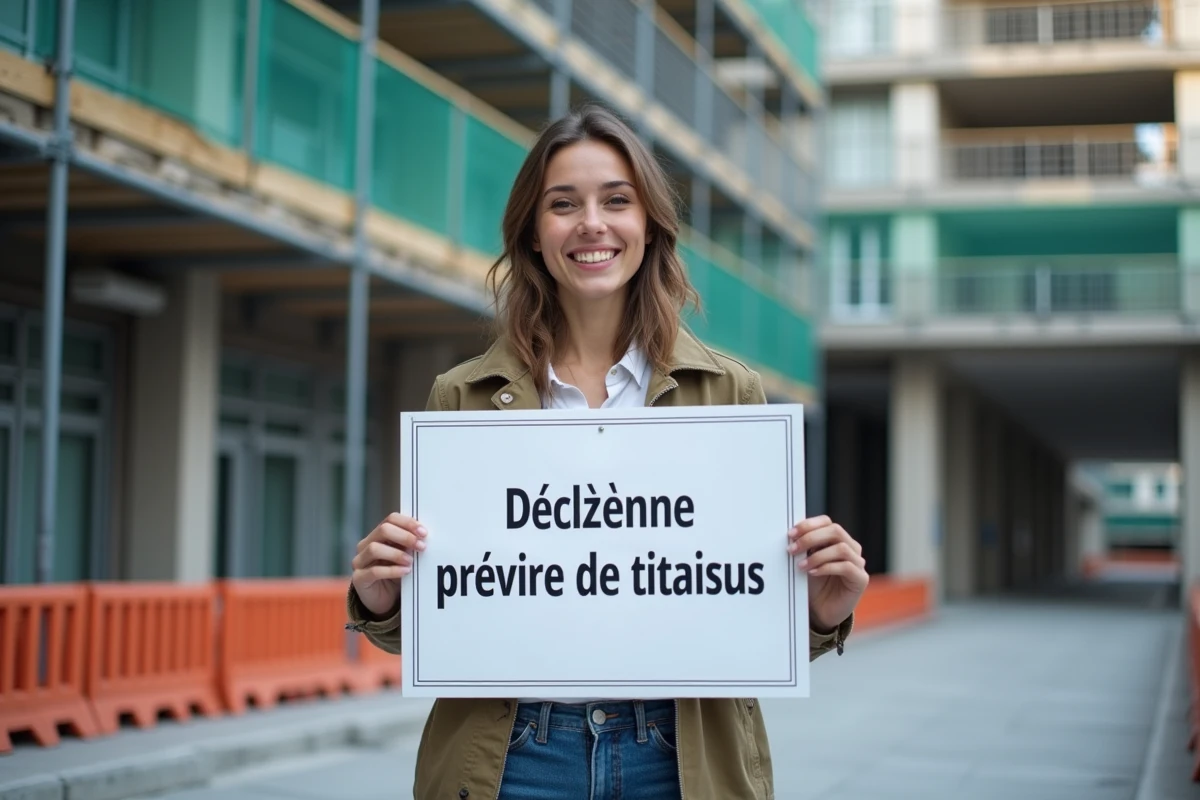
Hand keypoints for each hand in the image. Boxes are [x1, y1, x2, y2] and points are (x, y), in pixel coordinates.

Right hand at [351, 512, 427, 616]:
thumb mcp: (405, 557)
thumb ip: (411, 545)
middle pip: (383, 530)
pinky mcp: (359, 578)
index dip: (408, 523)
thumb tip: (425, 536)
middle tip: (421, 546)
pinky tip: (405, 571)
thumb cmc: (396, 574)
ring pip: (374, 548)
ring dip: (396, 553)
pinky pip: (374, 571)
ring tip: (411, 561)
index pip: (391, 519)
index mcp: (378, 535)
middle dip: (405, 536)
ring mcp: (360, 561)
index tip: (423, 533)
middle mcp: (365, 545)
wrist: (383, 599)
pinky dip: (392, 570)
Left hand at [787, 516, 868, 632]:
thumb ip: (804, 548)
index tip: (790, 534)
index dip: (809, 525)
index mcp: (838, 539)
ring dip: (817, 556)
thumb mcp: (806, 562)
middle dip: (811, 538)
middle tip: (793, 549)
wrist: (822, 611)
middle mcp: (851, 548)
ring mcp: (858, 563)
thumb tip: (791, 535)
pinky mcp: (861, 579)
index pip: (827, 522)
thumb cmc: (814, 585)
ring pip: (841, 548)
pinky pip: (846, 567)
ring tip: (801, 566)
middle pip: (835, 531)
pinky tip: (813, 573)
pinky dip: (826, 568)